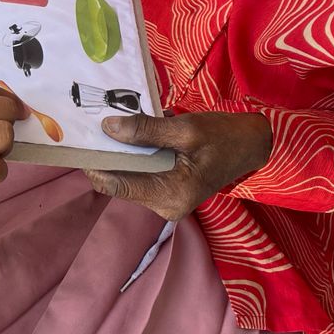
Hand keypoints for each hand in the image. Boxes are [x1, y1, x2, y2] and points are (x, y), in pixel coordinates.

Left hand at [84, 112, 273, 220]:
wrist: (253, 145)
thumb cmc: (224, 136)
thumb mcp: (185, 128)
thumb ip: (146, 130)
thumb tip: (109, 128)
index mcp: (171, 194)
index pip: (116, 185)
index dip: (94, 164)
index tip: (80, 141)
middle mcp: (165, 206)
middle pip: (120, 182)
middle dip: (107, 156)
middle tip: (94, 127)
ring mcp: (167, 202)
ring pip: (128, 178)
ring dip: (121, 154)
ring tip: (114, 127)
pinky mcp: (169, 192)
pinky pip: (141, 175)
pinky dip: (135, 157)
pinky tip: (134, 136)